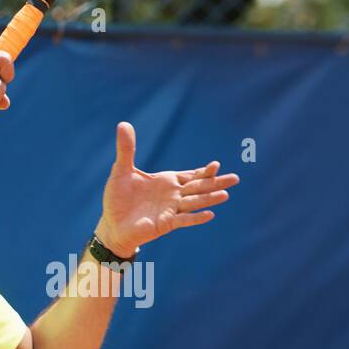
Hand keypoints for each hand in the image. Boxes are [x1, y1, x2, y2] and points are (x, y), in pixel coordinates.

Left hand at [94, 122, 238, 257]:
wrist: (112, 224)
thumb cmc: (118, 199)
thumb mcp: (122, 171)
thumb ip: (126, 149)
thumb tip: (123, 124)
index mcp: (166, 181)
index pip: (189, 175)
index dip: (203, 171)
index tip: (217, 165)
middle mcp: (172, 195)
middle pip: (198, 187)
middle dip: (216, 183)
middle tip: (236, 179)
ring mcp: (170, 210)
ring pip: (194, 202)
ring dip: (209, 198)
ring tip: (226, 194)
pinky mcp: (165, 223)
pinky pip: (183, 220)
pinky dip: (196, 218)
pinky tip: (210, 214)